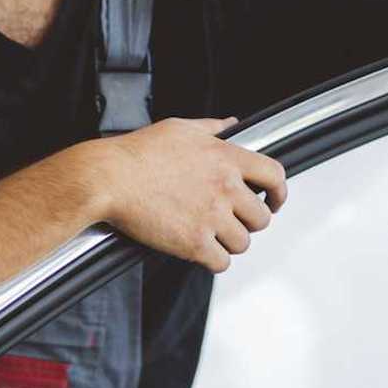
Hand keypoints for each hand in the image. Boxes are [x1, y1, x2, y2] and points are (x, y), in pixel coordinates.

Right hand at [89, 117, 287, 272]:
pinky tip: (200, 250)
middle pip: (261, 217)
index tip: (274, 200)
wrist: (108, 178)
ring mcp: (212, 217)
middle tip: (231, 221)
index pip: (275, 176)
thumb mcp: (180, 128)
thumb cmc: (137, 153)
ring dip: (230, 242)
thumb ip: (212, 128)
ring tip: (211, 235)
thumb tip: (230, 124)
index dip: (279, 193)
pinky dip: (213, 260)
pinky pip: (221, 263)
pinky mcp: (195, 243)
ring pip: (243, 243)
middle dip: (248, 221)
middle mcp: (225, 187)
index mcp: (226, 158)